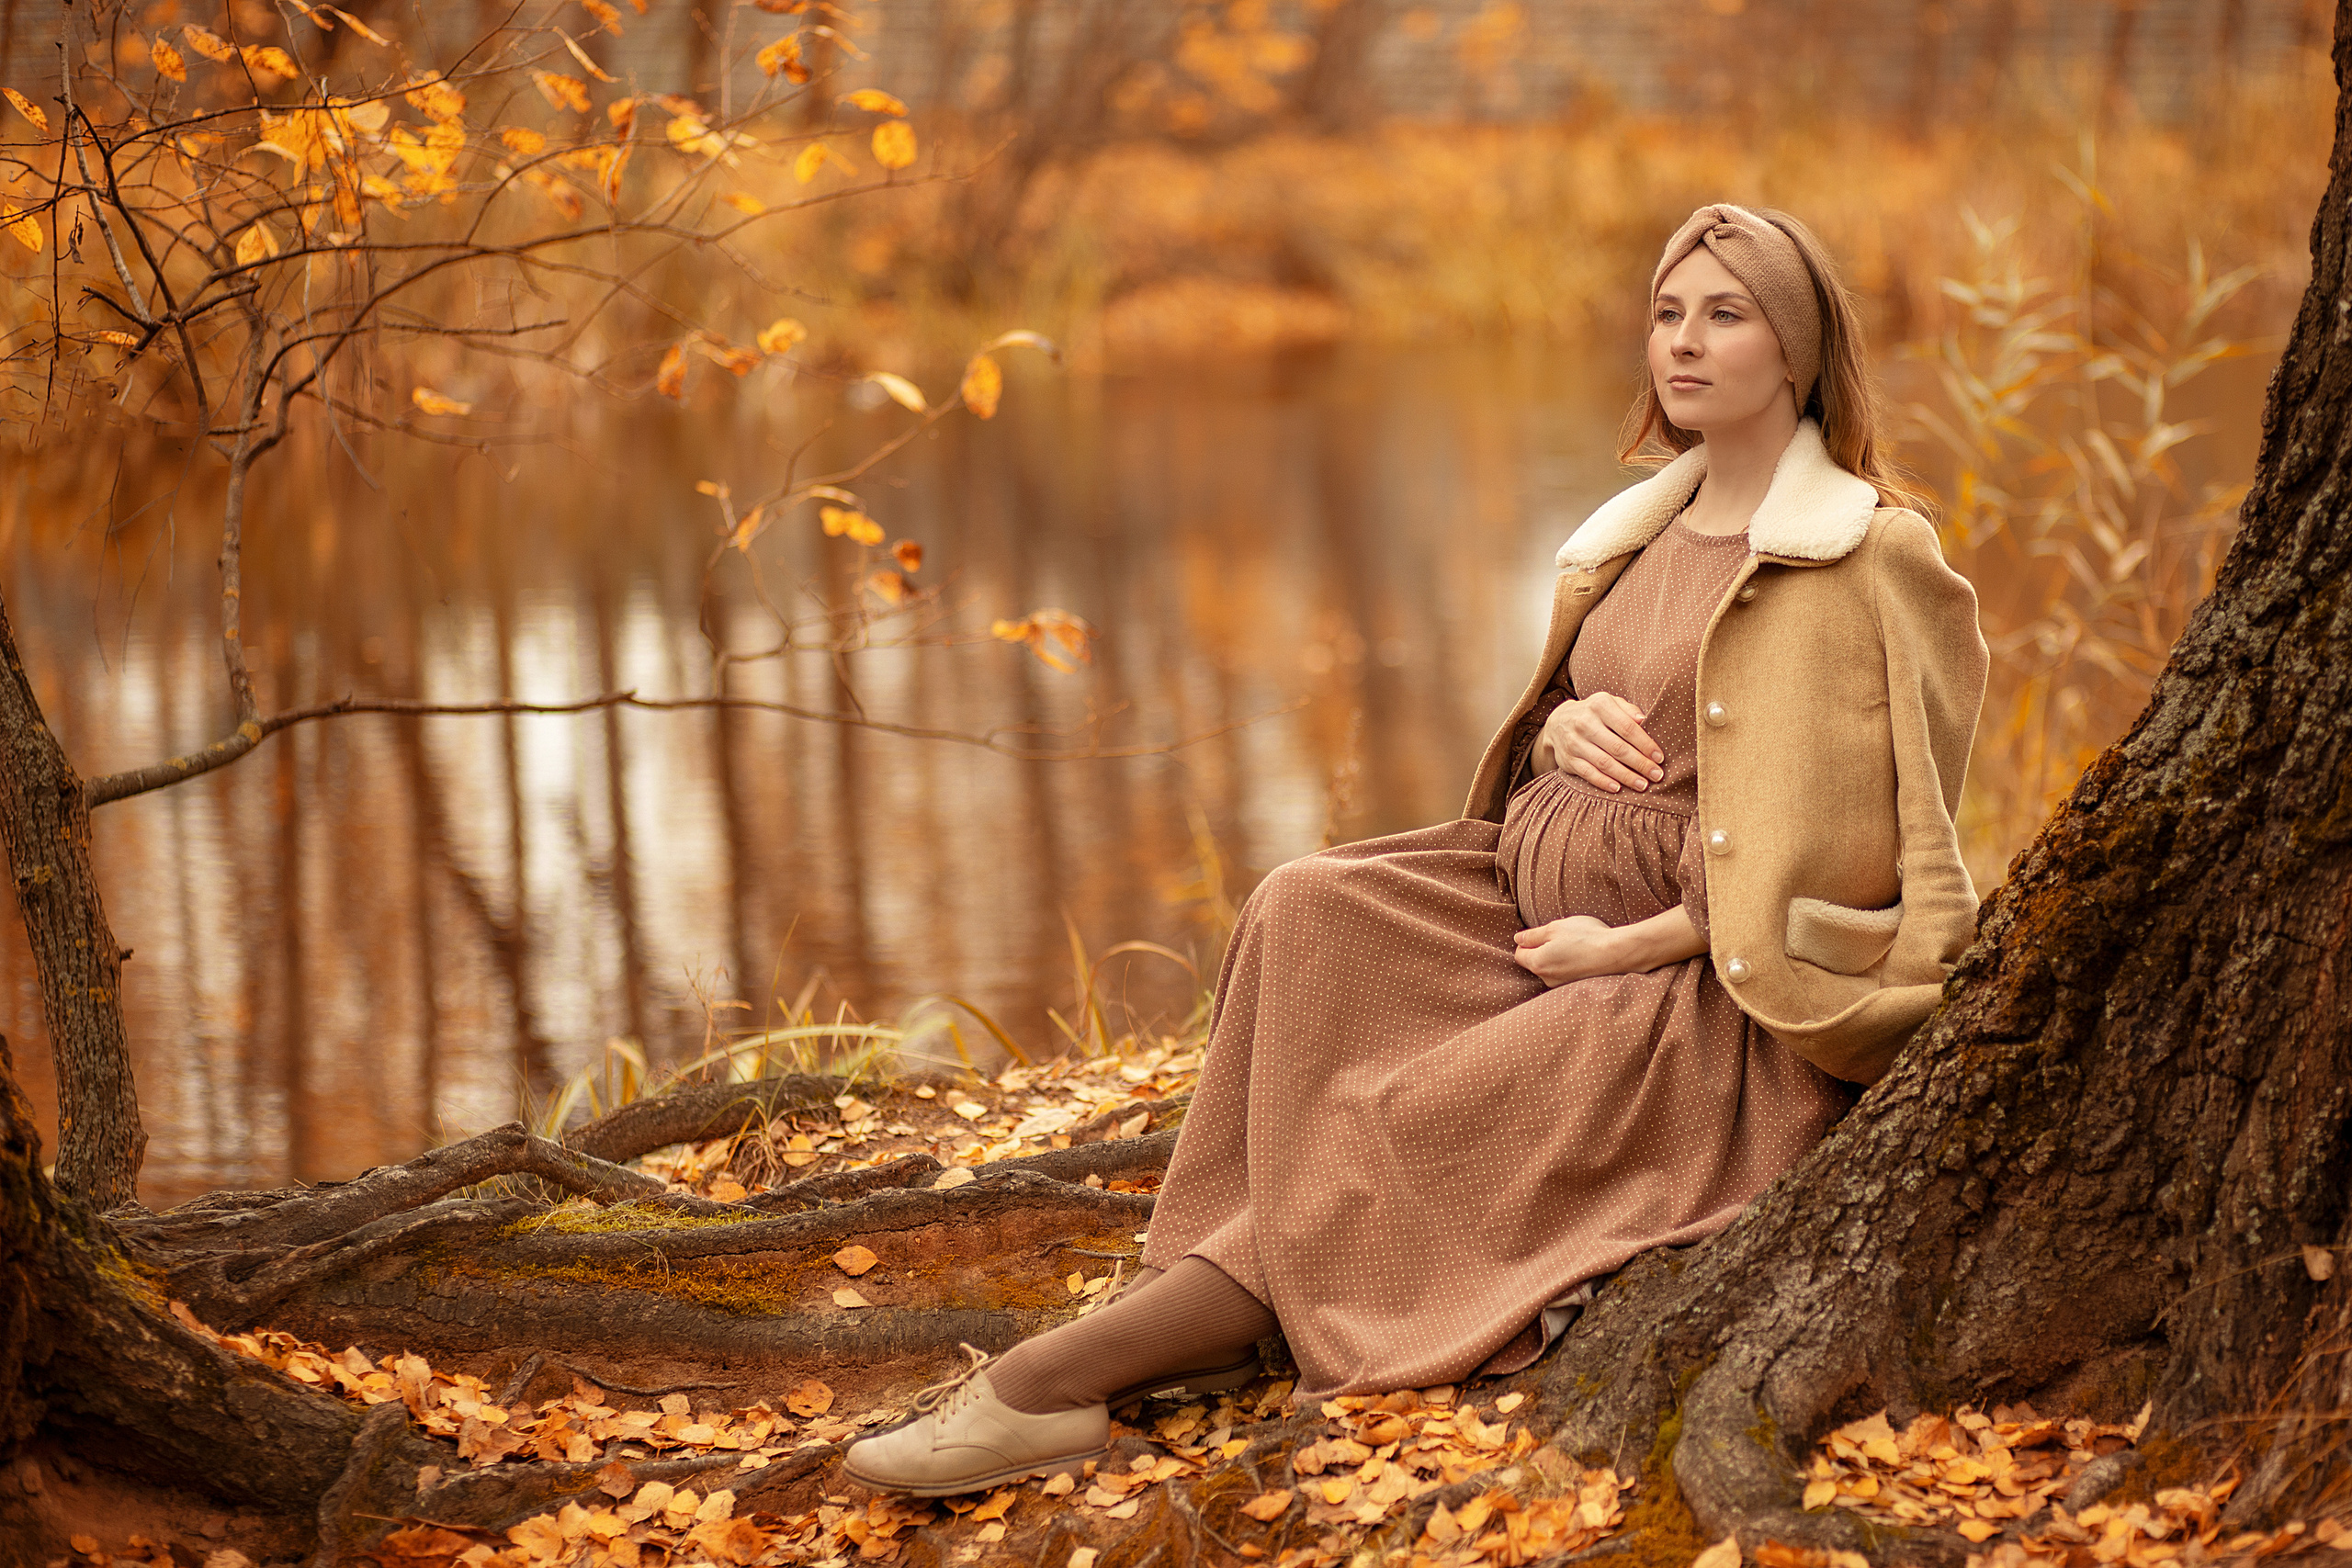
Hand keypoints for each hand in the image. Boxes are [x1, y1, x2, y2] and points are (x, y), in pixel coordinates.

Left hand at [1512, 916, 1625, 985]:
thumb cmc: (1585, 937)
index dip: (1527, 942)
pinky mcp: (1576, 987)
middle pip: (1535, 963)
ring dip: (1557, 958)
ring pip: (1551, 969)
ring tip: (1575, 945)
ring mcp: (1562, 985)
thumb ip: (1533, 935)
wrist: (1617, 953)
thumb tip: (1518, 939)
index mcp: (1538, 963)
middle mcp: (1547, 979)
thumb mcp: (1555, 928)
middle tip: (1560, 937)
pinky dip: (1570, 965)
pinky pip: (1566, 974)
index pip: (1519, 954)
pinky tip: (1583, 956)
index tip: (1541, 933)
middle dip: (1542, 950)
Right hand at [1533, 691, 1664, 792]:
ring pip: (1604, 763)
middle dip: (1640, 763)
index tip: (1659, 758)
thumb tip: (1644, 720)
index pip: (1627, 728)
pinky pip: (1588, 773)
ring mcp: (1575, 742)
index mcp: (1600, 706)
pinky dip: (1603, 782)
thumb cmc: (1594, 714)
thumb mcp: (1610, 703)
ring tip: (1642, 785)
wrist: (1558, 722)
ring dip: (1626, 776)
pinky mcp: (1568, 759)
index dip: (1645, 744)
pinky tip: (1618, 788)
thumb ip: (1628, 710)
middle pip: (1618, 748)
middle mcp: (1585, 723)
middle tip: (1656, 775)